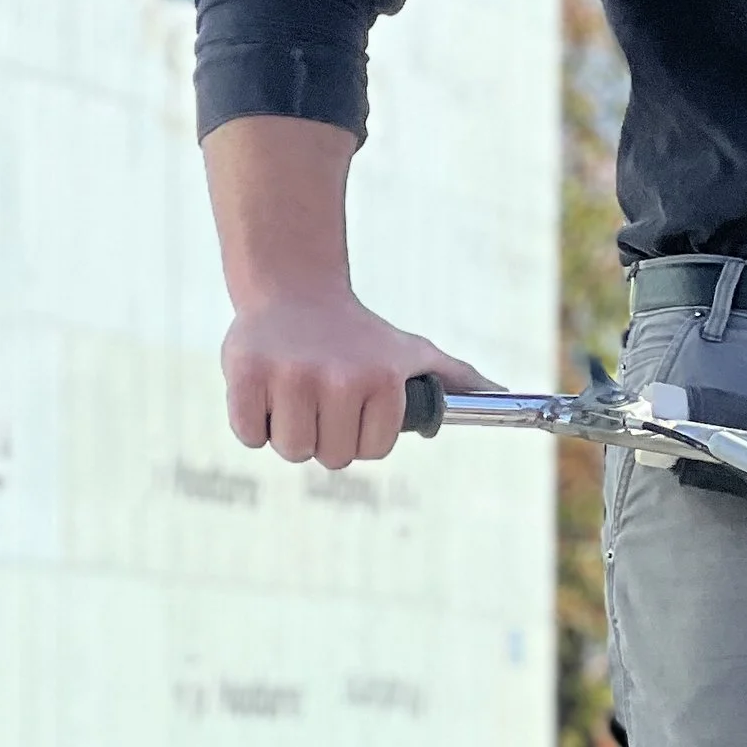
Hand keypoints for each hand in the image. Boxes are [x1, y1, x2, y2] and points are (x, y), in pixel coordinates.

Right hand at [223, 291, 491, 469]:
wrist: (297, 290)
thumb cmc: (360, 334)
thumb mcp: (412, 351)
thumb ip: (456, 378)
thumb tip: (503, 394)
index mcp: (380, 381)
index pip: (370, 451)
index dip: (361, 435)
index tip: (353, 407)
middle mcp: (337, 379)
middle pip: (329, 457)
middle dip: (325, 436)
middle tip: (321, 400)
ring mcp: (288, 376)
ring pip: (290, 450)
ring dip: (290, 433)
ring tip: (295, 395)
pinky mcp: (243, 373)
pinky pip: (249, 434)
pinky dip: (252, 423)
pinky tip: (265, 392)